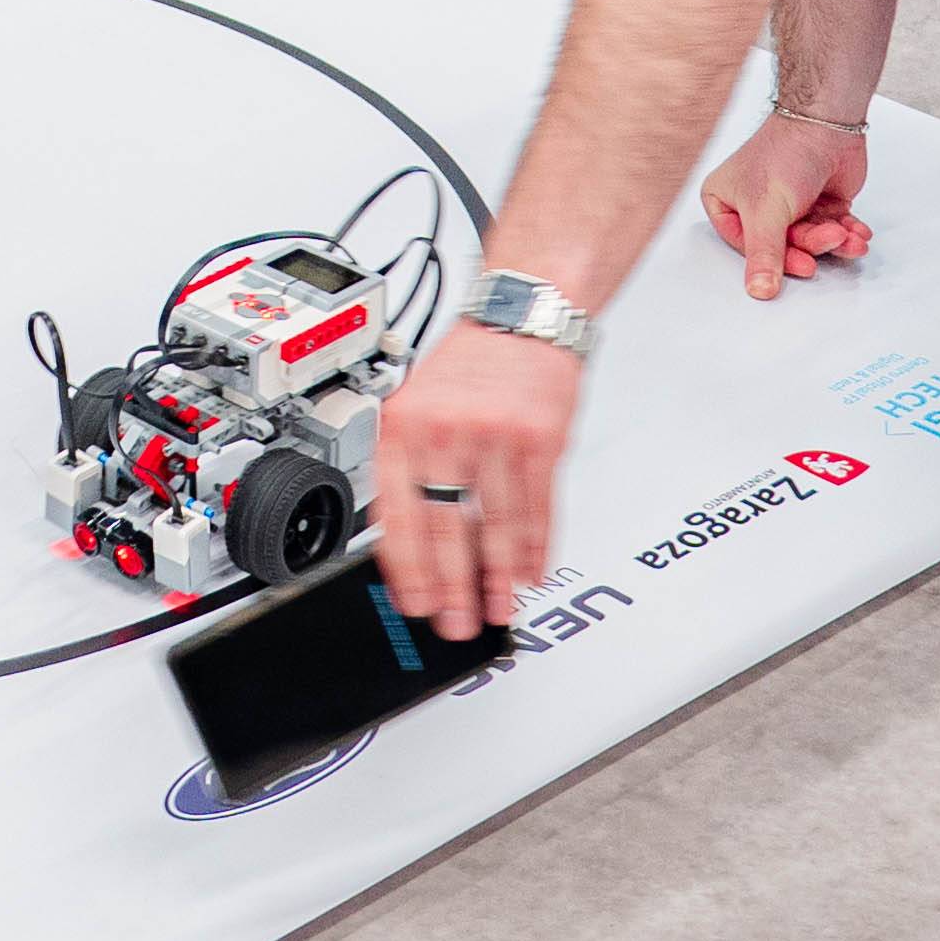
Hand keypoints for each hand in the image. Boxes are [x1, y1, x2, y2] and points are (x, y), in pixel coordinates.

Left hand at [370, 317, 581, 638]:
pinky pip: (536, 507)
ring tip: (498, 608)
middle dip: (452, 587)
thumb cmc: (468, 366)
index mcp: (403, 427)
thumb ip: (409, 469)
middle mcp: (445, 430)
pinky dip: (535, 547)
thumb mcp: (416, 406)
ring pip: (495, 526)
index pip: (398, 513)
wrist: (522, 316)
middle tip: (455, 624)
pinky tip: (531, 571)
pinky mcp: (541, 439)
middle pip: (446, 527)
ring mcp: (495, 436)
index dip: (408, 569)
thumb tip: (408, 546)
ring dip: (498, 577)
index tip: (415, 604)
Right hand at [703, 109, 875, 293]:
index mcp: (726, 202)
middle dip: (813, 244)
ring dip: (833, 240)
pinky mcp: (819, 205)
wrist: (827, 122)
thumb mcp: (766, 209)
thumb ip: (764, 253)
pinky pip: (832, 232)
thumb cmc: (785, 151)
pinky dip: (848, 234)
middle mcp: (756, 206)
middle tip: (828, 237)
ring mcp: (790, 206)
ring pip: (811, 242)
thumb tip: (758, 290)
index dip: (777, 259)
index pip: (747, 247)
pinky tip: (856, 231)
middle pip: (783, 248)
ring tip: (845, 231)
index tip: (803, 264)